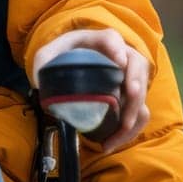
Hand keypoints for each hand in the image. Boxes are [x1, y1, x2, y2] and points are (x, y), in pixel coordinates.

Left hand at [30, 28, 151, 152]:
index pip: (111, 38)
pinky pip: (139, 112)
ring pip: (142, 92)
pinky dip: (130, 129)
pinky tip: (111, 143)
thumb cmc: (59, 57)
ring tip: (113, 138)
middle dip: (136, 84)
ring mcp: (129, 76)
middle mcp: (120, 55)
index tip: (118, 61)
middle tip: (130, 98)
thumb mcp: (46, 57)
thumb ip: (43, 64)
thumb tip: (41, 84)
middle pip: (137, 66)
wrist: (70, 64)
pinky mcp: (131, 96)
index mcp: (97, 40)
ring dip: (133, 115)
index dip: (117, 48)